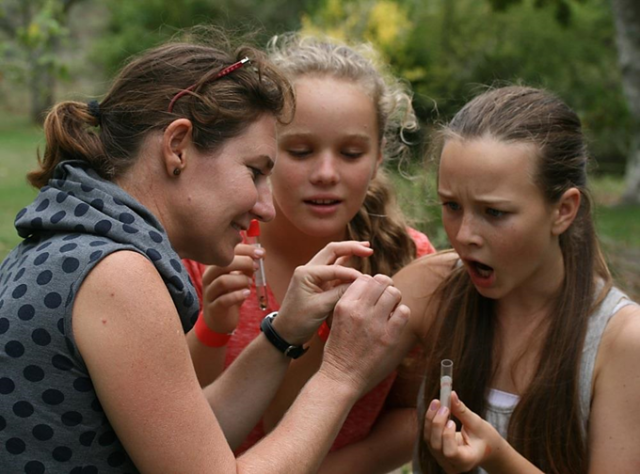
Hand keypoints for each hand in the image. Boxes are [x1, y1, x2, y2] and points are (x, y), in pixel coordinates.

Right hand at [200, 244, 260, 333]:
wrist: (219, 320)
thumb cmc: (231, 294)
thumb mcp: (240, 277)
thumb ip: (247, 266)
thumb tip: (260, 253)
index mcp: (215, 266)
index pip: (227, 251)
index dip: (246, 250)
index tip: (261, 253)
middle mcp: (209, 277)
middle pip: (223, 264)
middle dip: (244, 262)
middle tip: (256, 267)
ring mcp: (209, 293)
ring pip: (223, 281)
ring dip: (241, 280)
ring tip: (249, 284)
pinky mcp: (214, 308)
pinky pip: (224, 300)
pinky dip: (238, 295)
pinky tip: (246, 294)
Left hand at [274, 241, 373, 344]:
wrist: (286, 332)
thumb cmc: (299, 320)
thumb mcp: (321, 307)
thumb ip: (340, 293)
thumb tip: (360, 284)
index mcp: (306, 273)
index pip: (335, 268)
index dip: (352, 273)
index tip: (366, 281)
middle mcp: (309, 269)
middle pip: (333, 251)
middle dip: (351, 247)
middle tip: (368, 247)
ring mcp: (314, 275)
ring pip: (334, 258)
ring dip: (349, 253)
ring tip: (366, 250)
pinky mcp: (319, 283)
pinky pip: (335, 270)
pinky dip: (346, 266)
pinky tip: (357, 263)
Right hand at [319, 273, 410, 394]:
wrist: (341, 377)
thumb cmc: (339, 348)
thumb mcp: (337, 318)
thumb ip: (352, 301)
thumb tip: (370, 285)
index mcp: (344, 305)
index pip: (364, 278)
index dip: (372, 283)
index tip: (374, 292)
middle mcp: (359, 310)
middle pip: (381, 281)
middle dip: (386, 287)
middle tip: (386, 297)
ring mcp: (374, 323)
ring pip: (394, 293)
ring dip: (395, 299)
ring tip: (391, 309)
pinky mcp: (389, 337)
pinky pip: (404, 312)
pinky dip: (402, 313)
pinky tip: (395, 321)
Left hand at [424, 391, 502, 472]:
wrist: (486, 447)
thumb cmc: (485, 437)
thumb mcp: (477, 424)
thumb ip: (462, 411)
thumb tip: (451, 394)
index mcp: (466, 461)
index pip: (450, 453)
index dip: (447, 436)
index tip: (452, 421)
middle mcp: (452, 465)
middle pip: (436, 445)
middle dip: (436, 423)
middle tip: (441, 404)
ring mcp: (443, 460)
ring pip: (429, 440)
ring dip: (430, 419)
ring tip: (437, 402)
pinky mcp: (437, 452)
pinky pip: (429, 437)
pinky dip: (430, 422)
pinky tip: (435, 409)